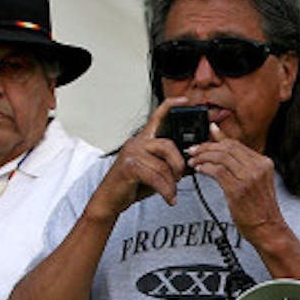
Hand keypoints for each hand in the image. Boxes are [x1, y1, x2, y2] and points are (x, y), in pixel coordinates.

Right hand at [95, 98, 187, 212]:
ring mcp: (132, 153)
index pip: (157, 117)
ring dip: (171, 183)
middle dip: (179, 164)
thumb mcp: (154, 172)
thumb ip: (168, 164)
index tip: (185, 100)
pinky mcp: (129, 166)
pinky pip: (155, 177)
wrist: (110, 199)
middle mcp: (137, 142)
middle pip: (167, 145)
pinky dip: (166, 190)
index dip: (170, 106)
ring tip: (172, 192)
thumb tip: (189, 163)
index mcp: (143, 140)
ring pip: (163, 165)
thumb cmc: (131, 184)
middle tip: (181, 177)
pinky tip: (169, 197)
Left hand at [186, 123, 283, 241]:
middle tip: (193, 151)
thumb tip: (222, 141)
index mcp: (264, 162)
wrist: (268, 228)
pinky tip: (200, 171)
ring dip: (203, 157)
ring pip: (221, 157)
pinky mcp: (238, 189)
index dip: (215, 141)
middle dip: (206, 147)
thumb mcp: (255, 179)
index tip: (202, 143)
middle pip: (227, 147)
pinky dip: (205, 169)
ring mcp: (249, 178)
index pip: (235, 143)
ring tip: (194, 161)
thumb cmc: (260, 207)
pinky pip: (217, 172)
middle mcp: (258, 167)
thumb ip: (240, 162)